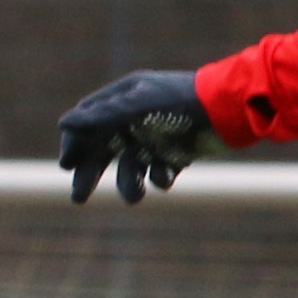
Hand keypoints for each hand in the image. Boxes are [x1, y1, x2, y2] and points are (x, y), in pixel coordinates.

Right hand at [55, 69, 222, 203]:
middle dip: (91, 173)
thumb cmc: (182, 103)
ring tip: (134, 198)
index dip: (76, 144)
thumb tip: (63, 123)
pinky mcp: (179, 151)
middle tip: (78, 198)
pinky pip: (159, 170)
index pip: (88, 123)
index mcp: (124, 98)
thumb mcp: (139, 108)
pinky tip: (164, 178)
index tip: (68, 166)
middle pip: (104, 148)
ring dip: (129, 183)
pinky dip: (159, 177)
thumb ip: (102, 117)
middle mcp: (137, 117)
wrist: (233, 110)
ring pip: (132, 164)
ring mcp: (158, 135)